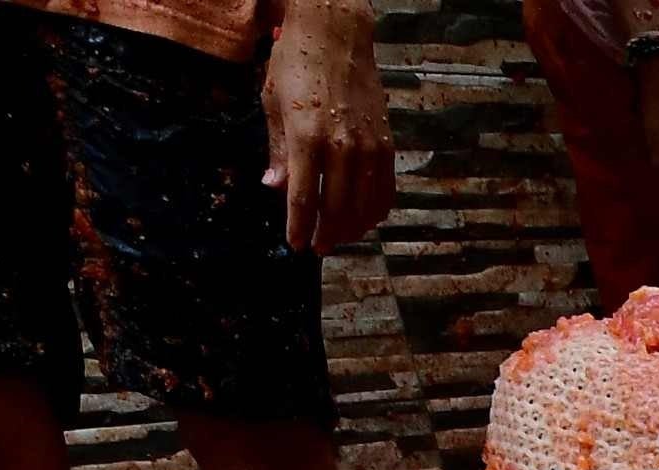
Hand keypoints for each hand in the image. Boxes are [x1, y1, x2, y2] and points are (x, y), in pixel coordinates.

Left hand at [263, 0, 395, 255]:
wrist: (336, 34)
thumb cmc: (296, 63)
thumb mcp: (272, 103)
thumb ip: (277, 150)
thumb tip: (274, 186)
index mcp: (306, 137)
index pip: (302, 199)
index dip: (298, 228)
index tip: (294, 245)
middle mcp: (340, 146)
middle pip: (335, 209)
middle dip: (325, 233)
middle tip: (317, 247)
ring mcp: (367, 146)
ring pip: (363, 205)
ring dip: (352, 227)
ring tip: (340, 237)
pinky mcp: (385, 143)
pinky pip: (385, 189)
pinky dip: (376, 209)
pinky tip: (366, 218)